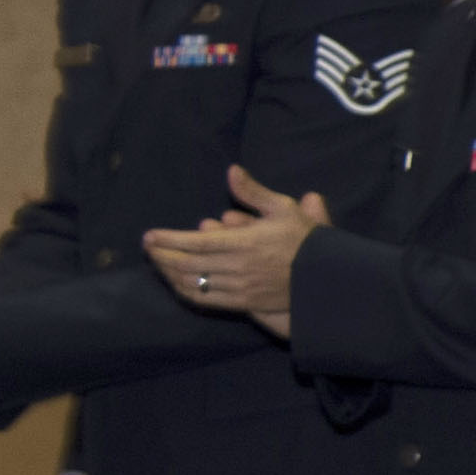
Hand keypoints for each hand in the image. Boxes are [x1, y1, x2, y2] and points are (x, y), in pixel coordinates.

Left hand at [142, 170, 329, 333]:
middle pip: (188, 264)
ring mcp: (239, 288)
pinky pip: (207, 300)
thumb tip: (231, 171)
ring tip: (158, 264)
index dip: (168, 240)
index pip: (195, 243)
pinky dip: (186, 292)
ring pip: (194, 283)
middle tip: (148, 248)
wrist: (327, 278)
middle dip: (162, 256)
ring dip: (170, 274)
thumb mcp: (283, 208)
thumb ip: (253, 191)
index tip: (150, 236)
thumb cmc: (304, 240)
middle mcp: (238, 267)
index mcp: (245, 242)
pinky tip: (177, 283)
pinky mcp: (243, 303)